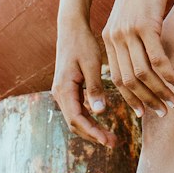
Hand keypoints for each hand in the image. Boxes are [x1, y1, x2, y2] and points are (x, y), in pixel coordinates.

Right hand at [52, 18, 115, 147]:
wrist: (71, 29)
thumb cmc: (83, 43)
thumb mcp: (91, 65)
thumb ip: (95, 88)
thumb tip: (99, 112)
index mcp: (64, 88)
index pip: (76, 118)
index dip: (92, 132)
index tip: (107, 141)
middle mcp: (60, 93)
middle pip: (74, 123)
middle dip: (93, 135)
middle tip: (114, 143)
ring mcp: (62, 92)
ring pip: (75, 118)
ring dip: (91, 129)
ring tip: (110, 137)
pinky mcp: (68, 89)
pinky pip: (77, 110)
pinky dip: (89, 119)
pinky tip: (102, 122)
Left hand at [102, 0, 173, 117]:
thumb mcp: (132, 18)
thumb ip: (134, 39)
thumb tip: (148, 64)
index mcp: (109, 40)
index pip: (118, 79)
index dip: (132, 98)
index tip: (145, 112)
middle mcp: (114, 38)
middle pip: (129, 81)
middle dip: (148, 101)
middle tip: (165, 111)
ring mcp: (127, 32)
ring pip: (143, 73)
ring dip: (160, 91)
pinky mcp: (144, 24)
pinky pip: (156, 58)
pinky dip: (169, 74)